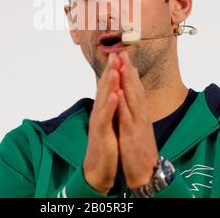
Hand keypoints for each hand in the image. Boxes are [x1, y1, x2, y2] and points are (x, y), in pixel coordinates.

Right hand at [83, 53, 121, 194]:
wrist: (98, 167)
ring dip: (109, 83)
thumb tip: (117, 89)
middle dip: (110, 69)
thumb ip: (112, 104)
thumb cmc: (107, 142)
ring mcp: (99, 121)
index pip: (109, 84)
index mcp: (104, 107)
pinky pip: (105, 117)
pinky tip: (115, 95)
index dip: (114, 69)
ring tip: (115, 68)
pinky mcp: (100, 133)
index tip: (120, 53)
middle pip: (105, 86)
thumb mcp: (111, 120)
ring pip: (104, 98)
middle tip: (115, 52)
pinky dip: (110, 106)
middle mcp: (99, 110)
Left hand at [116, 51, 158, 188]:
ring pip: (132, 98)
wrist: (145, 170)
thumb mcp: (137, 123)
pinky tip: (118, 93)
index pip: (135, 87)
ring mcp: (137, 123)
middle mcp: (140, 113)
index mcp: (140, 111)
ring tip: (122, 65)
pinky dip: (122, 104)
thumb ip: (133, 108)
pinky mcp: (131, 134)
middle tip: (123, 52)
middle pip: (134, 88)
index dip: (129, 70)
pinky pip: (126, 117)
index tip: (124, 55)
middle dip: (128, 69)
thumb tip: (128, 94)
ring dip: (127, 81)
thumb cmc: (139, 145)